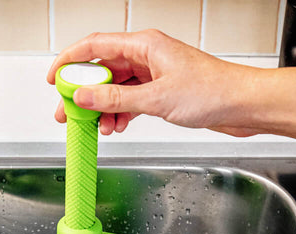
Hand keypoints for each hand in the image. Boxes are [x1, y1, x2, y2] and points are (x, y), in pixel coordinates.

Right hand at [47, 29, 259, 136]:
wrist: (241, 105)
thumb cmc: (211, 92)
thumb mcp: (155, 98)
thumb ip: (116, 99)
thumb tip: (84, 97)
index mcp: (144, 46)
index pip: (95, 46)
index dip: (70, 61)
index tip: (55, 78)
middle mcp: (147, 56)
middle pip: (103, 71)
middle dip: (84, 93)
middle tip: (69, 112)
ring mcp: (154, 74)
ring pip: (116, 88)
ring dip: (104, 108)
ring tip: (97, 126)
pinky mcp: (161, 91)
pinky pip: (131, 100)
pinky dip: (121, 113)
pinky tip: (118, 126)